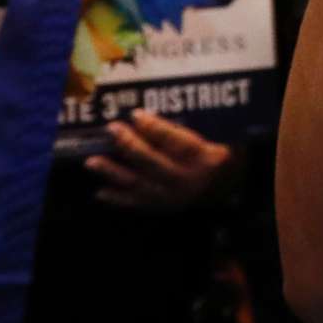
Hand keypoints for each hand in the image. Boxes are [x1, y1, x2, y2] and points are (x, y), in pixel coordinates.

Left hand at [86, 110, 236, 211]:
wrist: (230, 190)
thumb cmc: (222, 155)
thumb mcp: (218, 137)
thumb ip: (190, 129)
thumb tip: (152, 117)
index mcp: (206, 159)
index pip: (178, 142)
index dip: (156, 128)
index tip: (136, 114)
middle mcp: (188, 180)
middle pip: (154, 162)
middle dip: (130, 145)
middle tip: (111, 129)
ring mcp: (174, 197)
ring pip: (140, 184)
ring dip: (114, 172)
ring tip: (92, 161)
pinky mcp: (164, 208)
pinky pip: (137, 204)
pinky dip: (118, 199)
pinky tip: (99, 191)